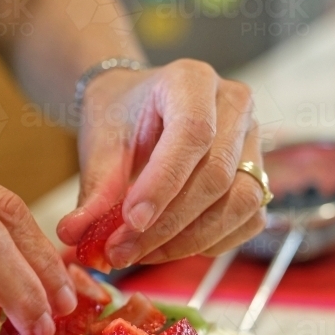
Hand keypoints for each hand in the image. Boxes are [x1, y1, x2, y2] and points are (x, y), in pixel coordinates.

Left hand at [57, 59, 265, 267]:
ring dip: (189, 240)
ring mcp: (254, 141)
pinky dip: (210, 243)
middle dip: (168, 225)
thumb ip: (94, 190)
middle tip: (121, 251)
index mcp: (193, 80)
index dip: (163, 184)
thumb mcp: (99, 143)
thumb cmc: (120, 117)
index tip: (130, 221)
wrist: (137, 108)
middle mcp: (235, 105)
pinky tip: (170, 247)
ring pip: (240, 203)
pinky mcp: (259, 176)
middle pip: (216, 175)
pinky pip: (248, 220)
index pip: (192, 134)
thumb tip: (75, 235)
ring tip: (141, 253)